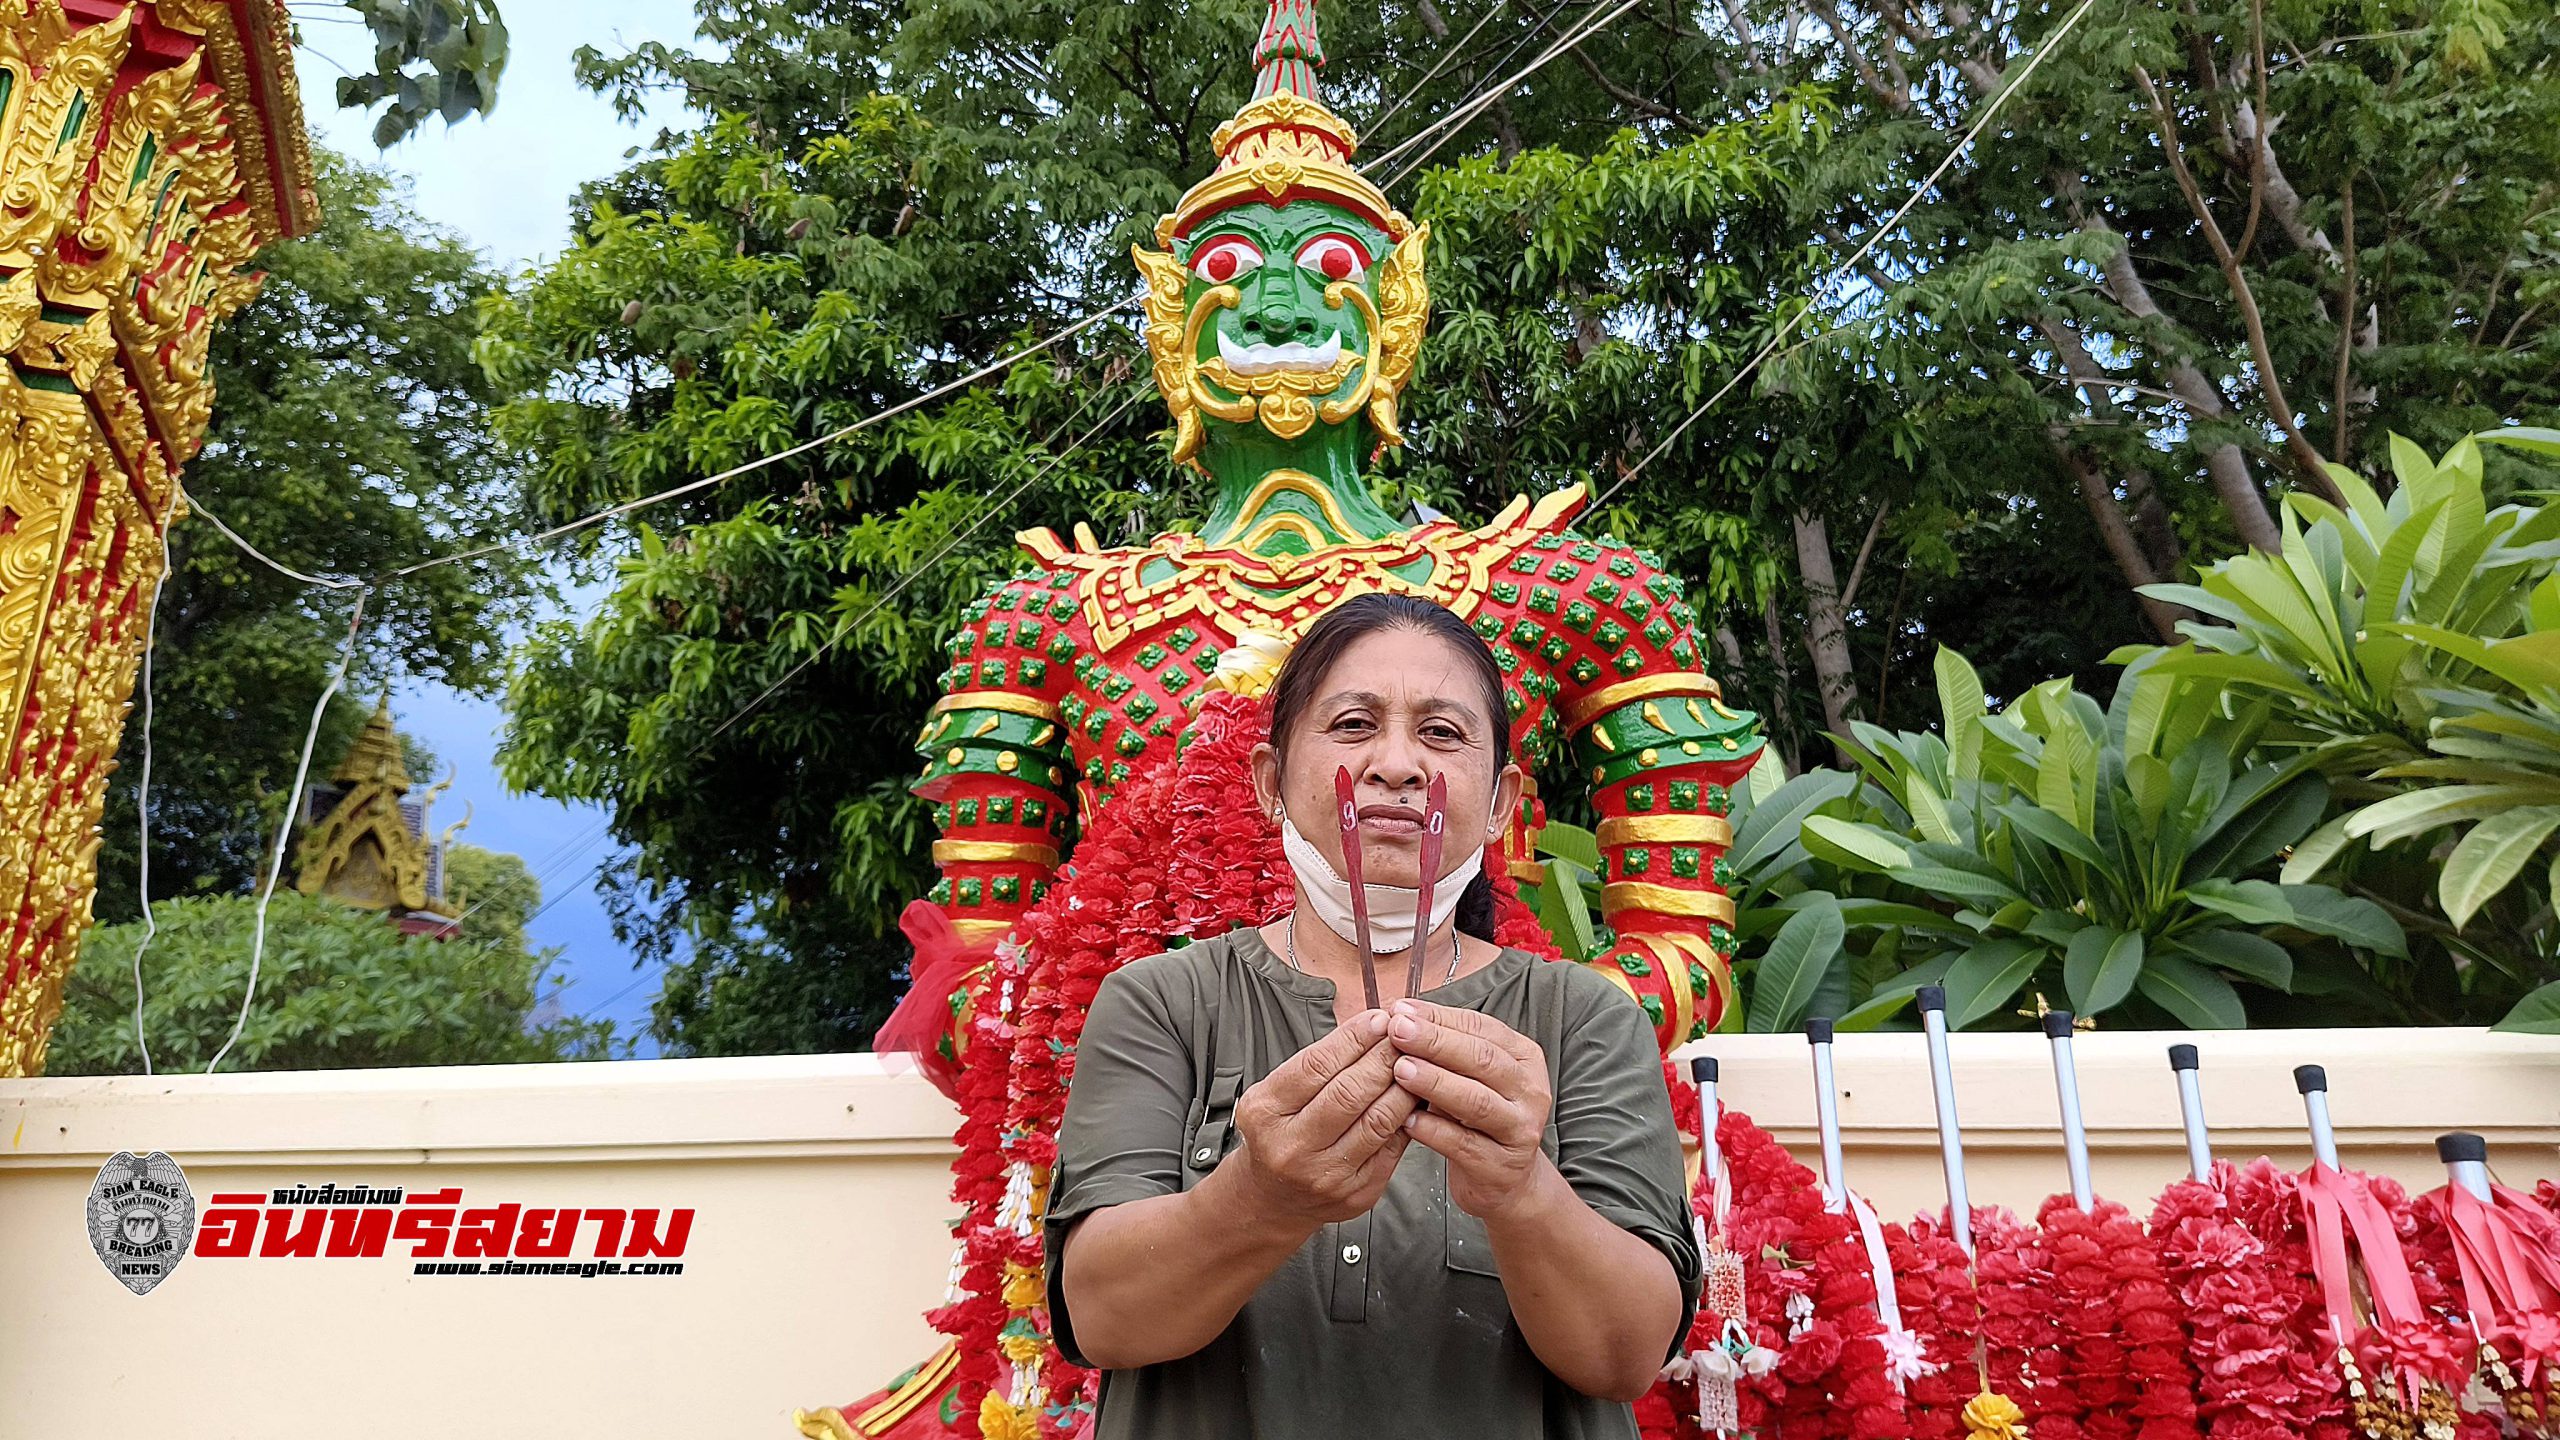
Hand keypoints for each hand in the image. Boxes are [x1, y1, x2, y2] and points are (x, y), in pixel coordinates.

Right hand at [1225, 1009, 1419, 1226]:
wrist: (1273, 1198)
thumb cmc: (1279, 1134)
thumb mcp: (1276, 1094)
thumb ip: (1318, 1065)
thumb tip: (1372, 1027)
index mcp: (1265, 1113)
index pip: (1315, 1066)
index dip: (1353, 1038)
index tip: (1379, 1019)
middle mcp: (1292, 1147)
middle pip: (1349, 1093)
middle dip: (1383, 1058)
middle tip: (1405, 1035)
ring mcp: (1326, 1174)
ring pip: (1378, 1120)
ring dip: (1403, 1086)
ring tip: (1416, 1063)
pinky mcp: (1356, 1192)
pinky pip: (1391, 1147)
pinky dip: (1407, 1117)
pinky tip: (1415, 1098)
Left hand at [1384, 998, 1554, 1220]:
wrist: (1505, 1181)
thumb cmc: (1478, 1119)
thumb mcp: (1470, 1077)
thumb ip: (1443, 1048)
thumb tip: (1399, 1013)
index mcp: (1524, 1058)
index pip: (1481, 1028)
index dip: (1439, 1017)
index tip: (1401, 1010)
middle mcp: (1529, 1091)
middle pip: (1482, 1059)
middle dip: (1435, 1042)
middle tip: (1398, 1031)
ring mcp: (1519, 1130)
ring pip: (1476, 1101)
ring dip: (1435, 1082)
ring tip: (1400, 1070)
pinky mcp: (1500, 1166)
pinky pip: (1463, 1145)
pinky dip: (1433, 1130)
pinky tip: (1406, 1120)